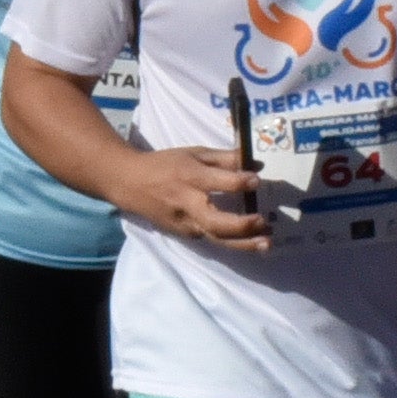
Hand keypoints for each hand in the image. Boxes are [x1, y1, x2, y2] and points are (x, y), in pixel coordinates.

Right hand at [127, 144, 268, 245]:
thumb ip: (225, 158)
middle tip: (262, 221)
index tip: (256, 180)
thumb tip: (256, 163)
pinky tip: (251, 242)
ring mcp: (185, 223)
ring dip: (243, 243)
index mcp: (189, 177)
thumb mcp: (194, 153)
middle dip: (241, 224)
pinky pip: (211, 239)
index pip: (217, 182)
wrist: (130, 183)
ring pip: (216, 238)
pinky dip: (232, 242)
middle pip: (215, 221)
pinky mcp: (185, 234)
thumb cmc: (166, 164)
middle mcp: (187, 204)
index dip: (239, 182)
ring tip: (266, 243)